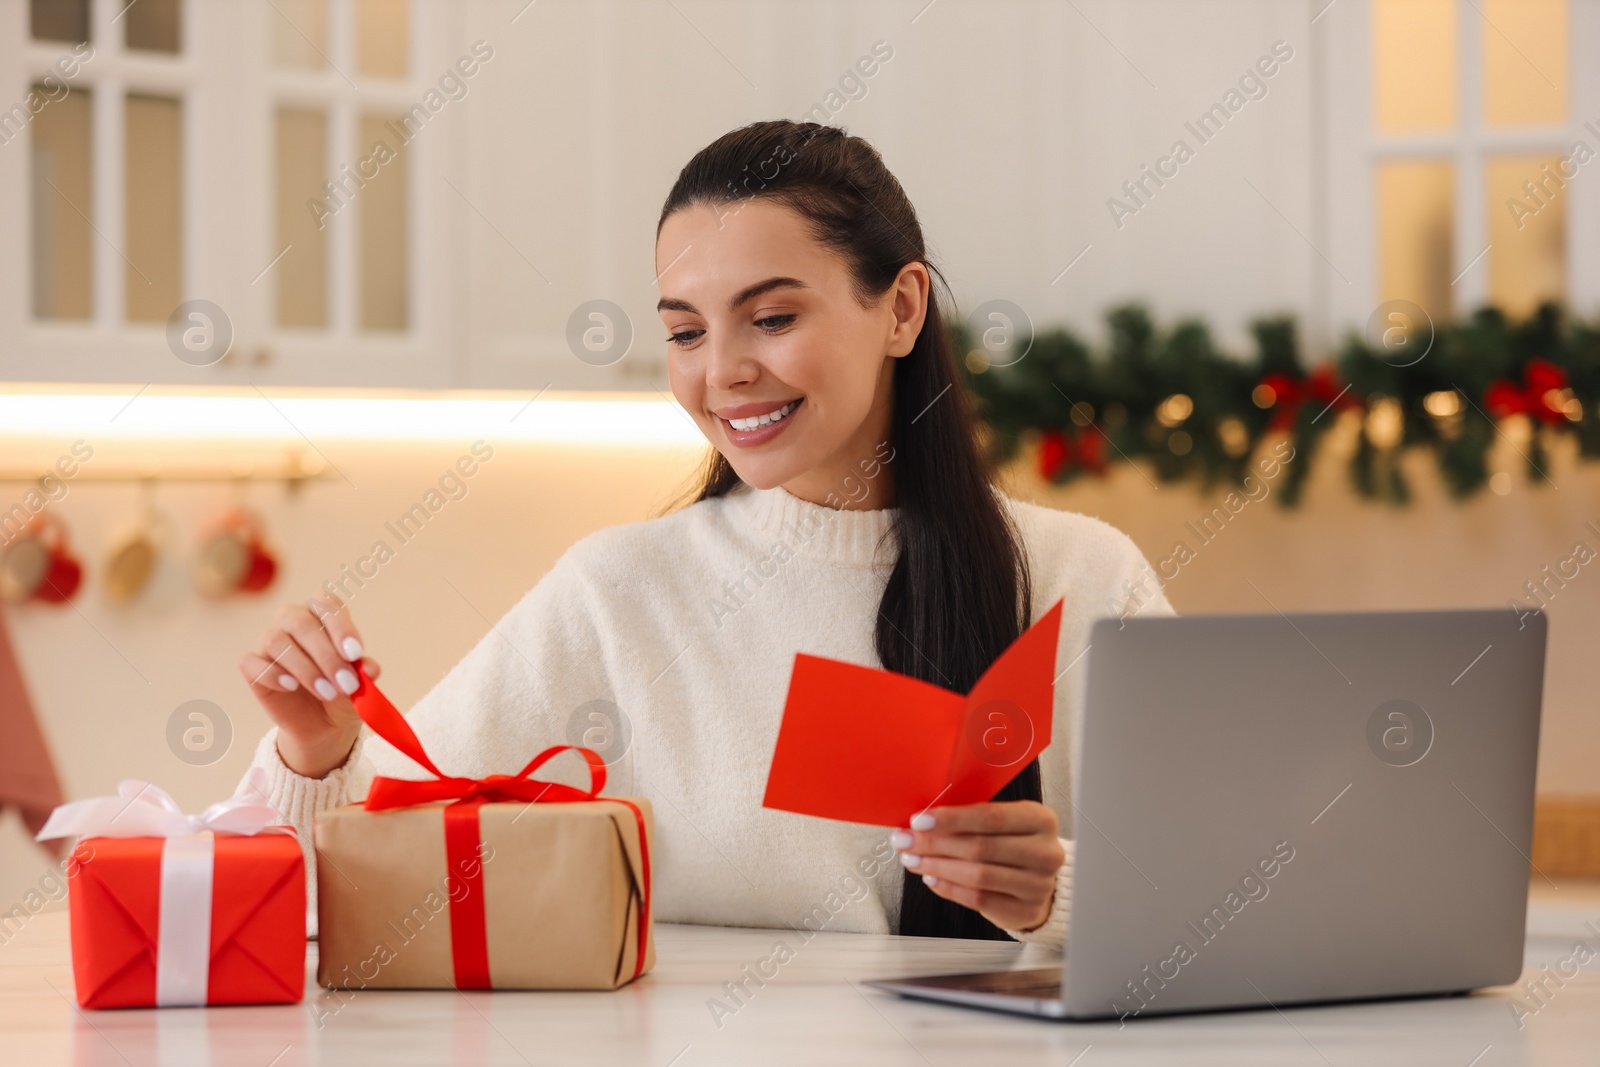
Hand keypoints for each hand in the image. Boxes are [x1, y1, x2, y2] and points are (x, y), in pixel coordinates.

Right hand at [237, 591, 377, 778]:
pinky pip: (251, 662)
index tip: (356, 653)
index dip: (340, 626)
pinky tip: (292, 687)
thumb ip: (364, 672)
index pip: (326, 604)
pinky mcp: (253, 668)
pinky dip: (273, 674)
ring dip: (304, 668)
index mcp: (322, 617)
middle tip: (346, 683)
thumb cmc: (342, 693)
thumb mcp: (360, 685)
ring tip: (327, 693)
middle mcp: (292, 623)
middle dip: (325, 654)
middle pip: (299, 621)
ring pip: (275, 640)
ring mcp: (270, 644)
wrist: (323, 725)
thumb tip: (370, 668)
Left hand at [889, 800, 1064, 932]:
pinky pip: (978, 899)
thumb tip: (922, 821)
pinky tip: (931, 878)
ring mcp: (1038, 884)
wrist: (1037, 880)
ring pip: (977, 875)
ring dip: (938, 867)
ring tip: (913, 860)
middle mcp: (1045, 852)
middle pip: (981, 847)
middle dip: (935, 844)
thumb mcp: (1002, 822)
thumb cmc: (1013, 844)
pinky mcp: (1025, 910)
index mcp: (1040, 819)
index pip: (990, 817)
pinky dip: (949, 888)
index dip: (951, 819)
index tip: (919, 820)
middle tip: (907, 841)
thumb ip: (970, 818)